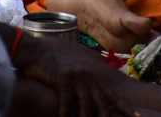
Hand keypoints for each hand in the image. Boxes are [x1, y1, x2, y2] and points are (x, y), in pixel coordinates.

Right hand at [19, 38, 138, 116]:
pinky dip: (68, 114)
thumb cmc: (52, 61)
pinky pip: (68, 102)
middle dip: (113, 116)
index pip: (111, 95)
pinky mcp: (62, 79)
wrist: (36, 50)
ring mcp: (75, 78)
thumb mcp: (73, 71)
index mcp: (91, 77)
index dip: (124, 107)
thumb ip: (83, 82)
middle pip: (103, 102)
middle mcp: (87, 78)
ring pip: (87, 105)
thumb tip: (90, 92)